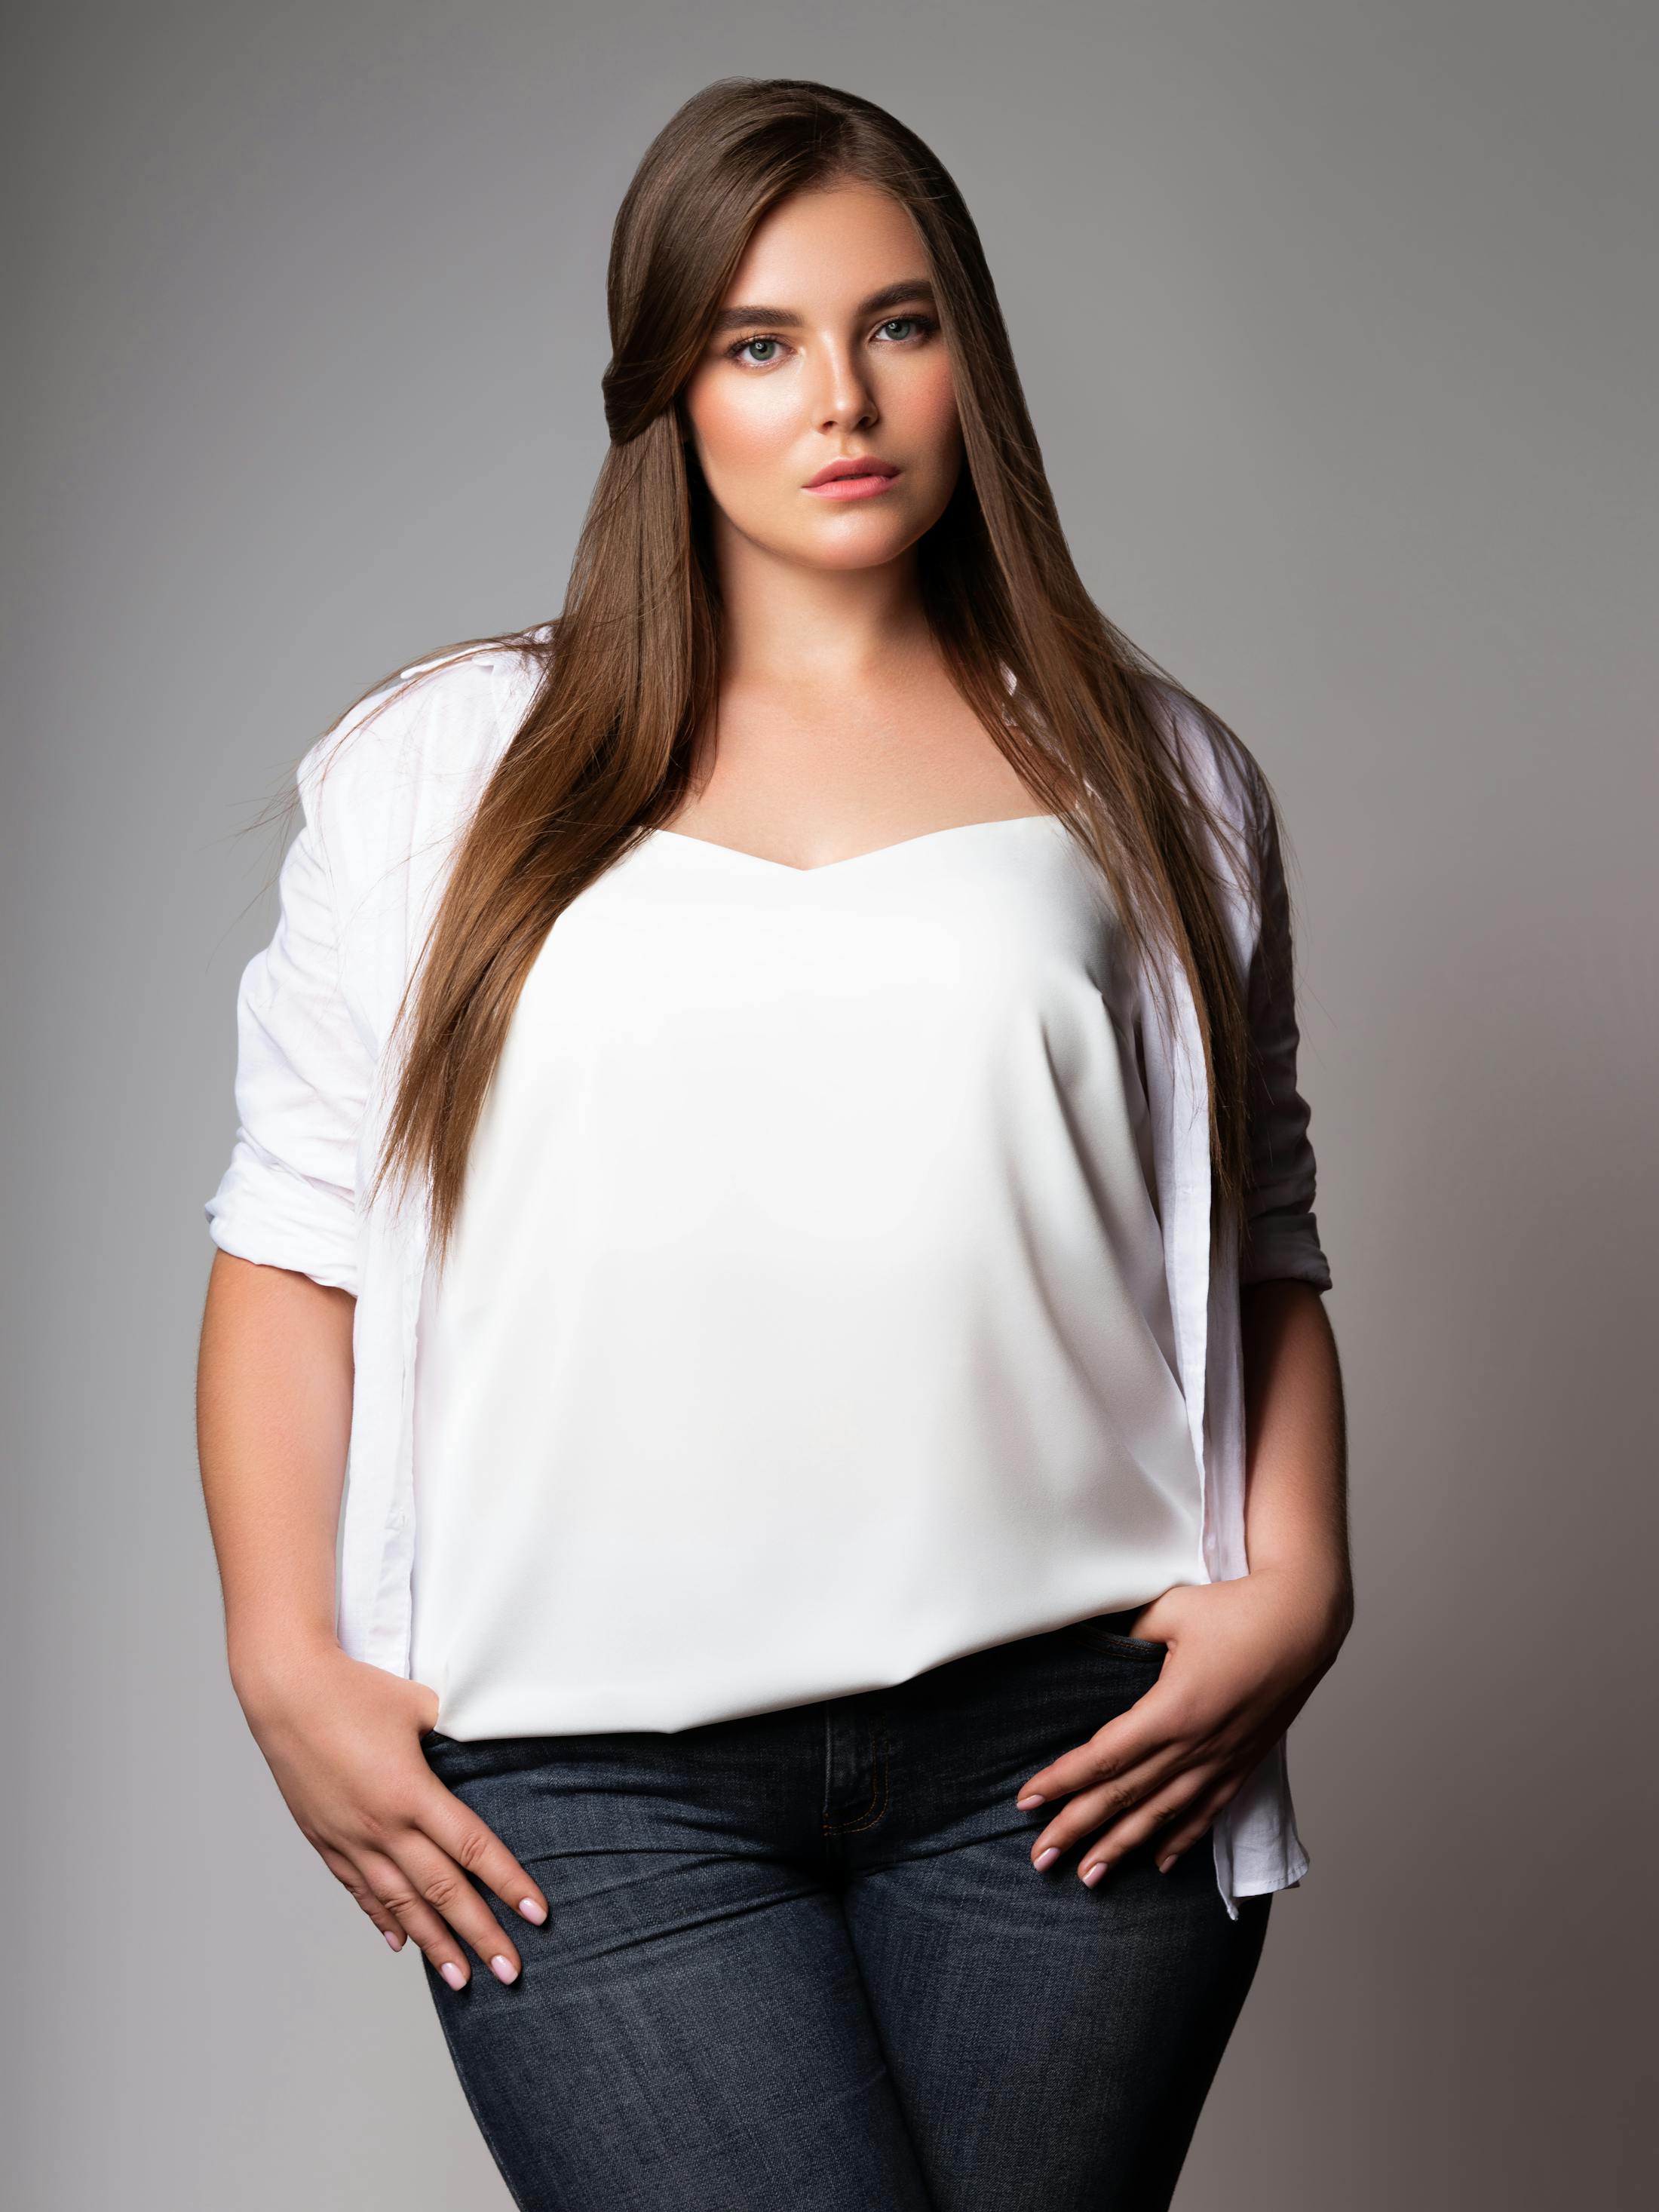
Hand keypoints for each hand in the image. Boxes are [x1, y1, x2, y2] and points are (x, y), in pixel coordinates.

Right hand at [234, 1638, 549, 1987]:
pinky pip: (360, 1890)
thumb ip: (456, 1732)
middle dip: (480, 1935)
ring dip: (434, 1943)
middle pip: (442, 1891)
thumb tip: (487, 1743)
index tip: (536, 1914)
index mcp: (412, 1792)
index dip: (508, 1883)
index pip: (472, 1848)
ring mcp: (350, 1839)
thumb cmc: (355, 1689)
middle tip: (511, 1973)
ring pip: (401, 1904)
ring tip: (461, 1979)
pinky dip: (383, 1918)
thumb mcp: (419, 1705)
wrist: (284, 1692)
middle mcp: (382, 1826)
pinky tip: (401, 1942)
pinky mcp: (325, 1840)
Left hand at [1015, 1566, 1350, 1883]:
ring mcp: (1222, 1760)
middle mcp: (1195, 1746)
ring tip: (1088, 1877)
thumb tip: (1094, 1643)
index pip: (1103, 1758)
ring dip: (1123, 1847)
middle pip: (1125, 1797)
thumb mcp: (1170, 1611)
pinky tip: (1159, 1863)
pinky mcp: (1244, 1762)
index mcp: (1171, 1711)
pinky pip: (1207, 1812)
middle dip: (1078, 1830)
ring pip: (1163, 1816)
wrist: (1306, 1621)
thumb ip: (1127, 1634)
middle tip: (1040, 1859)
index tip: (1027, 1801)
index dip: (1062, 1782)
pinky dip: (1181, 1840)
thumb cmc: (1237, 1608)